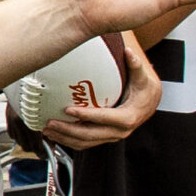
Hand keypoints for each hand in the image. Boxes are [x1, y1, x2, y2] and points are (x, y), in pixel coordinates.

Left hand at [42, 33, 162, 148]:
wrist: (149, 103)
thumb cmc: (144, 88)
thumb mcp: (142, 76)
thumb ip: (135, 64)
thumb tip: (129, 52)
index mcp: (128, 117)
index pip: (105, 118)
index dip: (86, 115)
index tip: (68, 109)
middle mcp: (120, 131)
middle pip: (91, 135)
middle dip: (68, 130)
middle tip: (50, 122)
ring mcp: (111, 136)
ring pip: (85, 142)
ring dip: (64, 138)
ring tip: (47, 130)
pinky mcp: (104, 137)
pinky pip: (85, 143)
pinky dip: (68, 140)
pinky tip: (54, 134)